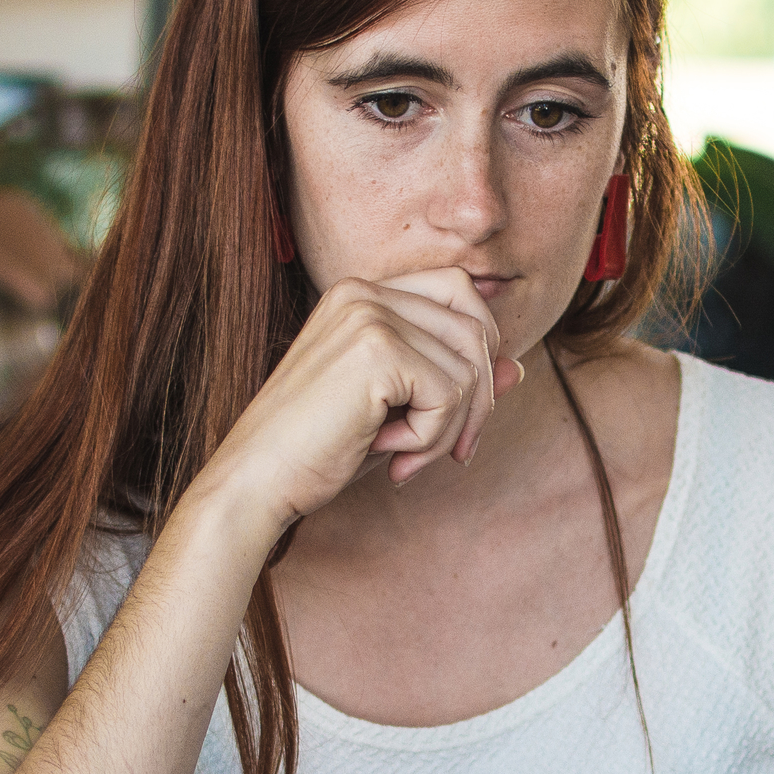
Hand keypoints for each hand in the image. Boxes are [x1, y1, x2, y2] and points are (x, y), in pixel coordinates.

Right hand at [194, 267, 526, 528]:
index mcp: (363, 294)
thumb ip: (455, 382)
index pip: (460, 293)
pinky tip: (391, 453)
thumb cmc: (319, 451)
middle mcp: (364, 291)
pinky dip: (433, 437)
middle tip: (454, 451)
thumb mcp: (400, 412)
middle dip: (479, 398)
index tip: (459, 419)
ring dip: (451, 427)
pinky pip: (451, 394)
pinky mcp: (377, 349)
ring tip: (406, 456)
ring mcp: (369, 314)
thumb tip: (516, 368)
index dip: (478, 353)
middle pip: (474, 324)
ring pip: (470, 365)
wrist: (256, 482)